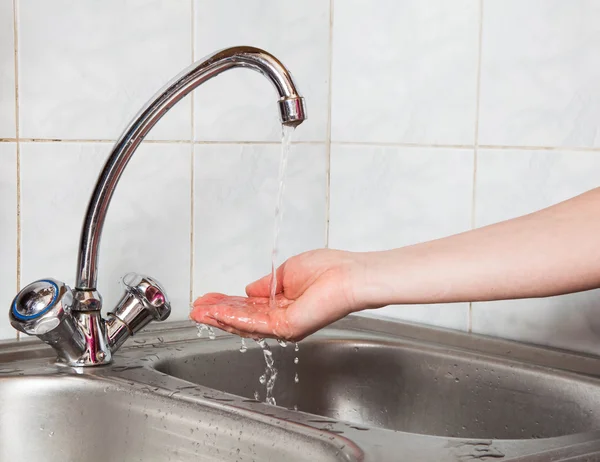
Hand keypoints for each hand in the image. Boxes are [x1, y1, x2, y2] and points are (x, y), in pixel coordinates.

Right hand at [190, 249, 364, 340]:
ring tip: (199, 311)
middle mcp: (282, 319)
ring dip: (219, 316)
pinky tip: (217, 310)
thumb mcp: (288, 273)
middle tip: (196, 308)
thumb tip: (249, 290)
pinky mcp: (287, 327)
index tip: (208, 298)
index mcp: (283, 305)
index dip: (227, 303)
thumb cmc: (330, 270)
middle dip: (217, 313)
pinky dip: (233, 316)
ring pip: (244, 324)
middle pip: (243, 319)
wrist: (349, 276)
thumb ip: (266, 285)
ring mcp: (284, 325)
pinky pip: (254, 322)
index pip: (249, 307)